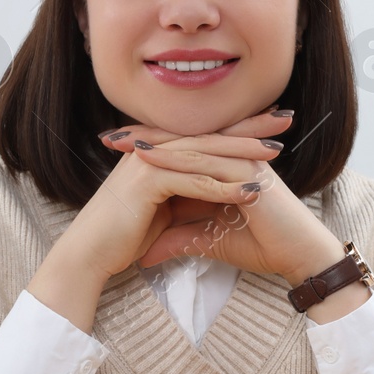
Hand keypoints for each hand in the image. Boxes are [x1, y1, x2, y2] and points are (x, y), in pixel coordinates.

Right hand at [56, 111, 275, 282]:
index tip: (271, 121)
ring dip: (242, 152)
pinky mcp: (147, 181)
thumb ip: (186, 196)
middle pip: (208, 133)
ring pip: (204, 153)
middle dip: (248, 125)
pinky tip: (252, 191)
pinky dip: (224, 187)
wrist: (88, 254)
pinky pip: (194, 182)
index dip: (238, 125)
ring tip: (276, 151)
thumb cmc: (121, 236)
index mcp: (156, 152)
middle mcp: (152, 149)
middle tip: (284, 118)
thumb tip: (215, 193)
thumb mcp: (163, 211)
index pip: (204, 134)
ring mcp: (148, 162)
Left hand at [99, 107, 348, 283]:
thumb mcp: (208, 242)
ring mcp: (241, 160)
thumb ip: (178, 240)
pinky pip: (205, 161)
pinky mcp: (248, 171)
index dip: (149, 147)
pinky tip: (148, 156)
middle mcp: (233, 156)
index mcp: (225, 166)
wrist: (298, 256)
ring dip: (154, 143)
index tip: (114, 150)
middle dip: (144, 138)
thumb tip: (145, 253)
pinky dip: (175, 158)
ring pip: (190, 146)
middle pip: (182, 141)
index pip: (182, 151)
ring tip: (121, 143)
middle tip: (108, 137)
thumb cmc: (262, 246)